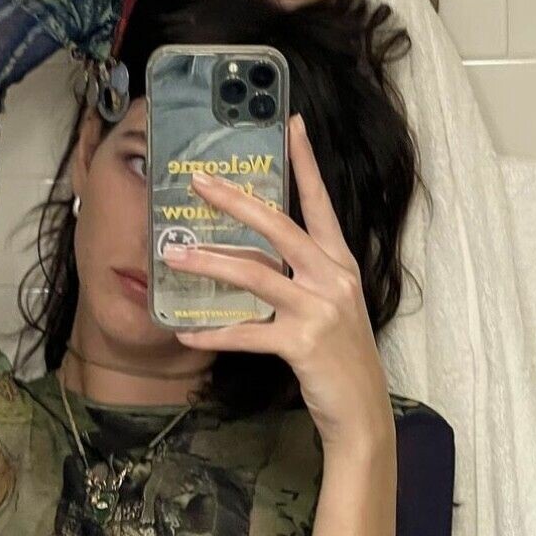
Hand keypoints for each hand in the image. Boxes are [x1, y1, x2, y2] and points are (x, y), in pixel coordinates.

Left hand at [164, 113, 391, 449]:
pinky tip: (186, 332)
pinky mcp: (302, 344)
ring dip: (210, 263)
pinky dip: (213, 333)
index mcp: (340, 263)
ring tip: (174, 255)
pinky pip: (247, 333)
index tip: (291, 124)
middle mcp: (332, 278)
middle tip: (199, 183)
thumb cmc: (341, 360)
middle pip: (278, 226)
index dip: (305, 163)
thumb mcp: (330, 308)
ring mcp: (319, 310)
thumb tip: (255, 261)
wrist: (362, 412)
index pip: (320, 203)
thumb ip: (302, 279)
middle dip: (235, 202)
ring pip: (256, 274)